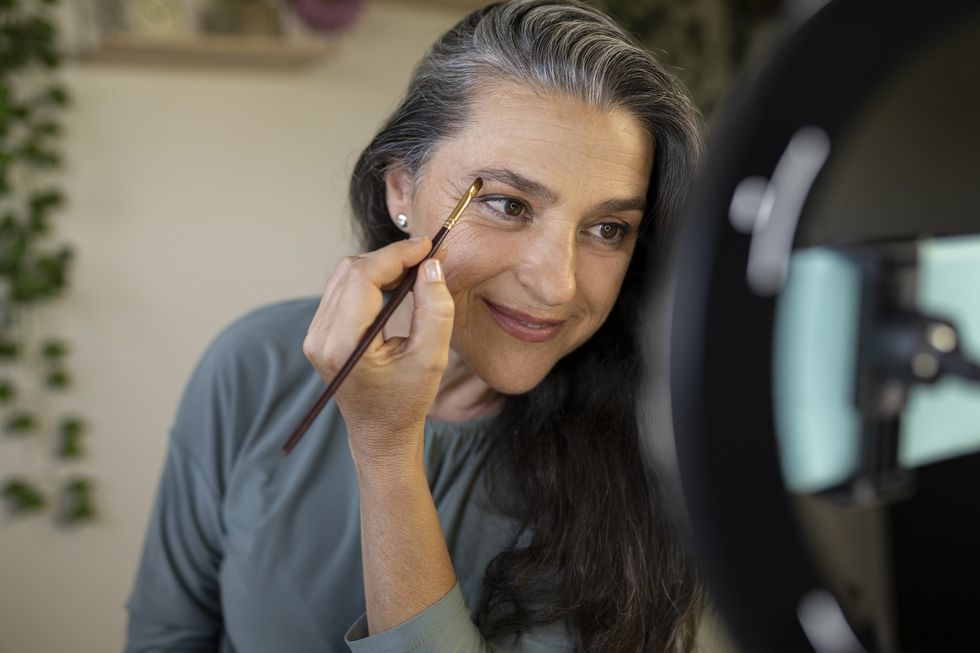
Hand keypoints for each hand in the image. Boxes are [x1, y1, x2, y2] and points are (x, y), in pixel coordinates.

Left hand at [303, 237, 453, 468]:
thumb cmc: (406, 402)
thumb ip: (435, 309)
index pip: (362, 276)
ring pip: (344, 276)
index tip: (428, 247)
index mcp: (342, 344)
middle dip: (389, 258)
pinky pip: (341, 290)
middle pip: (350, 270)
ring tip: (414, 272)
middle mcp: (320, 337)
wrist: (380, 434)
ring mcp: (315, 335)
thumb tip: (431, 266)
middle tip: (426, 260)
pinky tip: (394, 287)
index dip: (396, 255)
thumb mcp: (431, 358)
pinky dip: (369, 280)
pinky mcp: (320, 334)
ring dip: (379, 267)